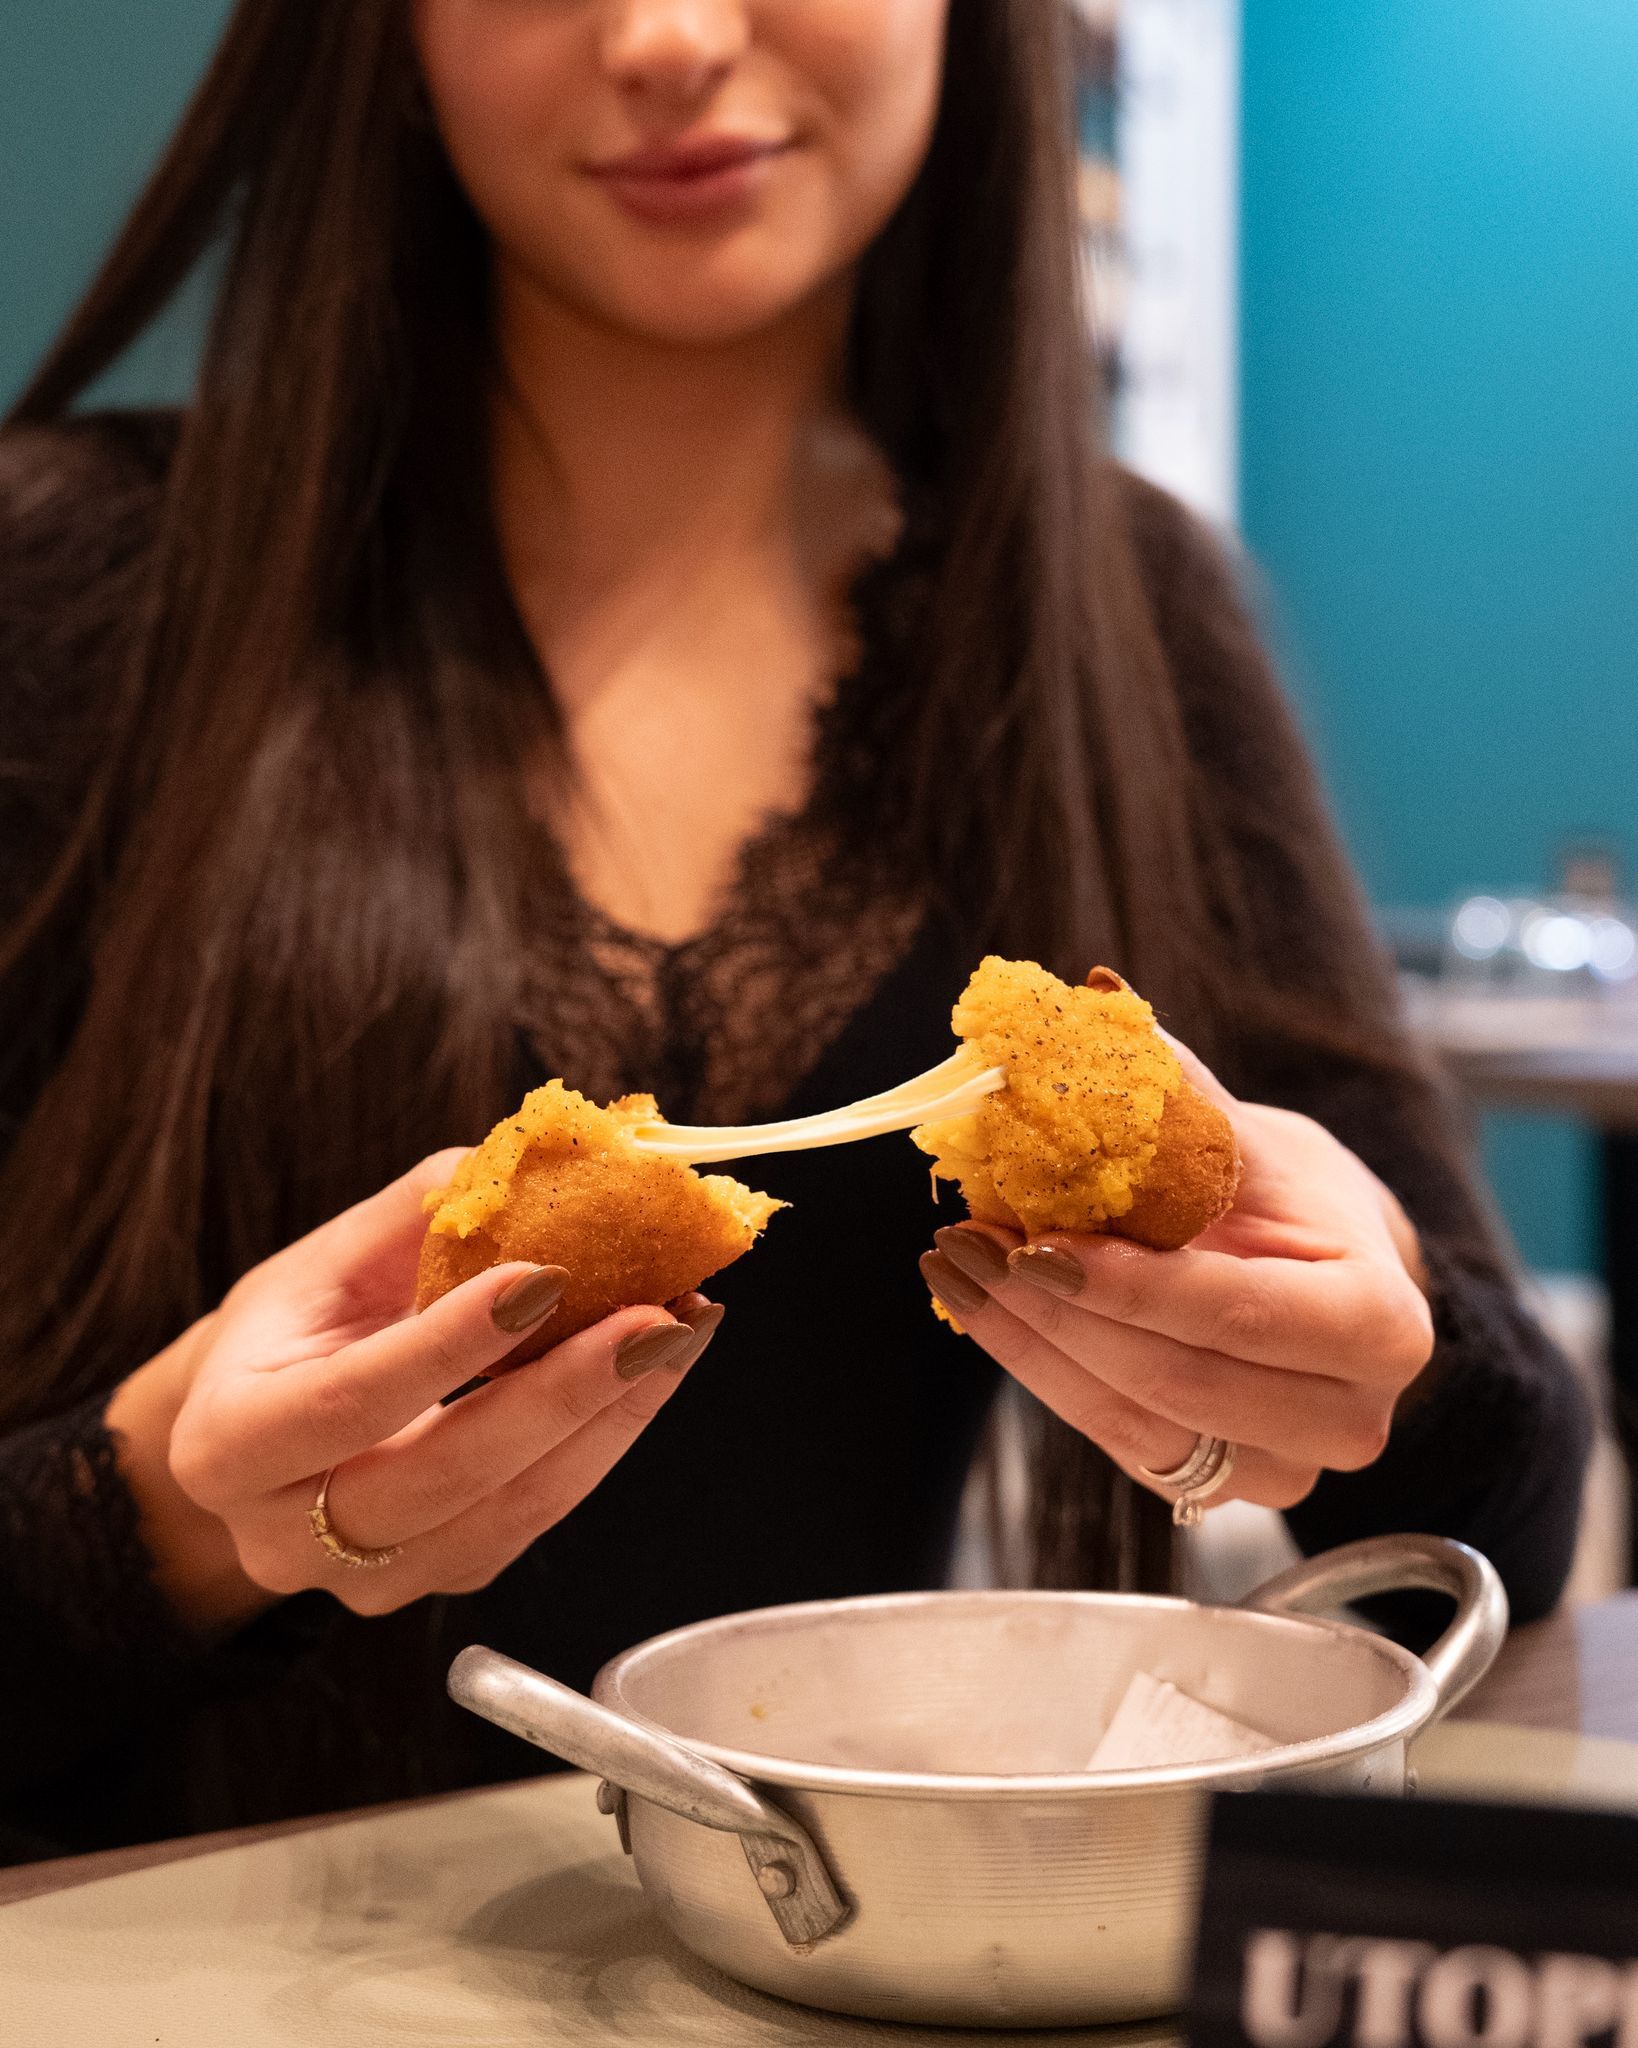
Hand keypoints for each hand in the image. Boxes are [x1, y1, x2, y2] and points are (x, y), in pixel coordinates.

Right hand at [115, 1153, 718, 1629]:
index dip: (448, 1345)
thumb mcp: (331, 1258)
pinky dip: (608, 1438)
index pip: (347, 1401)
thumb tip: (531, 1161)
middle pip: (441, 1477)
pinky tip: (658, 1366)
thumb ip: (421, 1212)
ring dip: (611, 1417)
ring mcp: (371, 1575)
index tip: (546, 1278)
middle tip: (657, 1316)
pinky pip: (539, 1517)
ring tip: (683, 1326)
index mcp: (230, 1442)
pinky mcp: (447, 1578)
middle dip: (562, 1394)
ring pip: (509, 1511)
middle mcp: (285, 1537)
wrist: (272, 1430)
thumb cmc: (298, 1329)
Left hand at [918, 1047, 1433, 1513]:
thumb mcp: (1249, 1136)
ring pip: (1137, 1425)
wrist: (1322, 1268)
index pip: (1240, 1315)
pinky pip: (1117, 1441)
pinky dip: (1042, 1371)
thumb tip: (1088, 1004)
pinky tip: (981, 1306)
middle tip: (964, 1243)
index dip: (1131, 1286)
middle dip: (1057, 1315)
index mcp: (1380, 1323)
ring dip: (1031, 1347)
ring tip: (954, 1267)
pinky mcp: (1218, 1484)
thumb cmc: (1286, 1192)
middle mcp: (1347, 1416)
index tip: (1035, 1240)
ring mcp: (1283, 1466)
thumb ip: (1172, 1091)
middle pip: (1179, 1381)